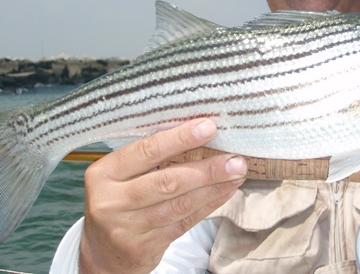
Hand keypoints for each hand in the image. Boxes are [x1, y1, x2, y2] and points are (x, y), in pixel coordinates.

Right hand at [79, 119, 246, 273]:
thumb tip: (200, 131)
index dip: (180, 139)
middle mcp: (111, 202)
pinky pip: (184, 222)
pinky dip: (209, 205)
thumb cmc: (119, 199)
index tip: (209, 127)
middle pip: (167, 181)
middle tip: (235, 159)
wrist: (103, 251)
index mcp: (103, 173)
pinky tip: (225, 192)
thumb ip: (150, 157)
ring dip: (213, 188)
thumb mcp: (122, 175)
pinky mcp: (143, 248)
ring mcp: (126, 228)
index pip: (146, 151)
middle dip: (207, 169)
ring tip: (237, 174)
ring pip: (179, 204)